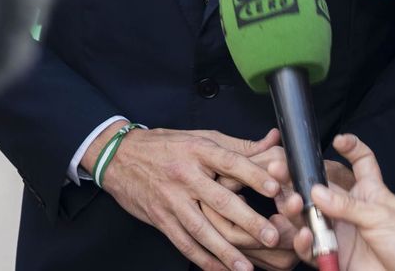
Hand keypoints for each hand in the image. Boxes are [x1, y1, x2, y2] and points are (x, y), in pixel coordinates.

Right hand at [94, 127, 286, 270]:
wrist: (119, 157)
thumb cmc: (165, 146)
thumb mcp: (199, 136)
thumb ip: (238, 145)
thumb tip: (274, 141)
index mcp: (197, 150)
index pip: (229, 162)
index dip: (253, 175)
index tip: (276, 188)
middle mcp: (184, 174)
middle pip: (219, 200)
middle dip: (247, 220)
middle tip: (271, 236)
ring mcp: (171, 198)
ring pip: (201, 228)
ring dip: (225, 251)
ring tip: (247, 267)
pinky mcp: (161, 218)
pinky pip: (183, 242)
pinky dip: (202, 259)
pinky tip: (218, 270)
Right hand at [278, 135, 394, 270]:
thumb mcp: (381, 216)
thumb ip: (347, 205)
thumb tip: (315, 191)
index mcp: (368, 192)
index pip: (361, 162)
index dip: (351, 148)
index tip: (339, 140)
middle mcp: (349, 209)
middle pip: (319, 188)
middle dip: (298, 178)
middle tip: (279, 170)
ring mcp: (340, 231)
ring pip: (308, 215)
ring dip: (296, 209)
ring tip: (294, 204)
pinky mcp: (334, 255)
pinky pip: (310, 247)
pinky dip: (303, 242)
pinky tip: (305, 235)